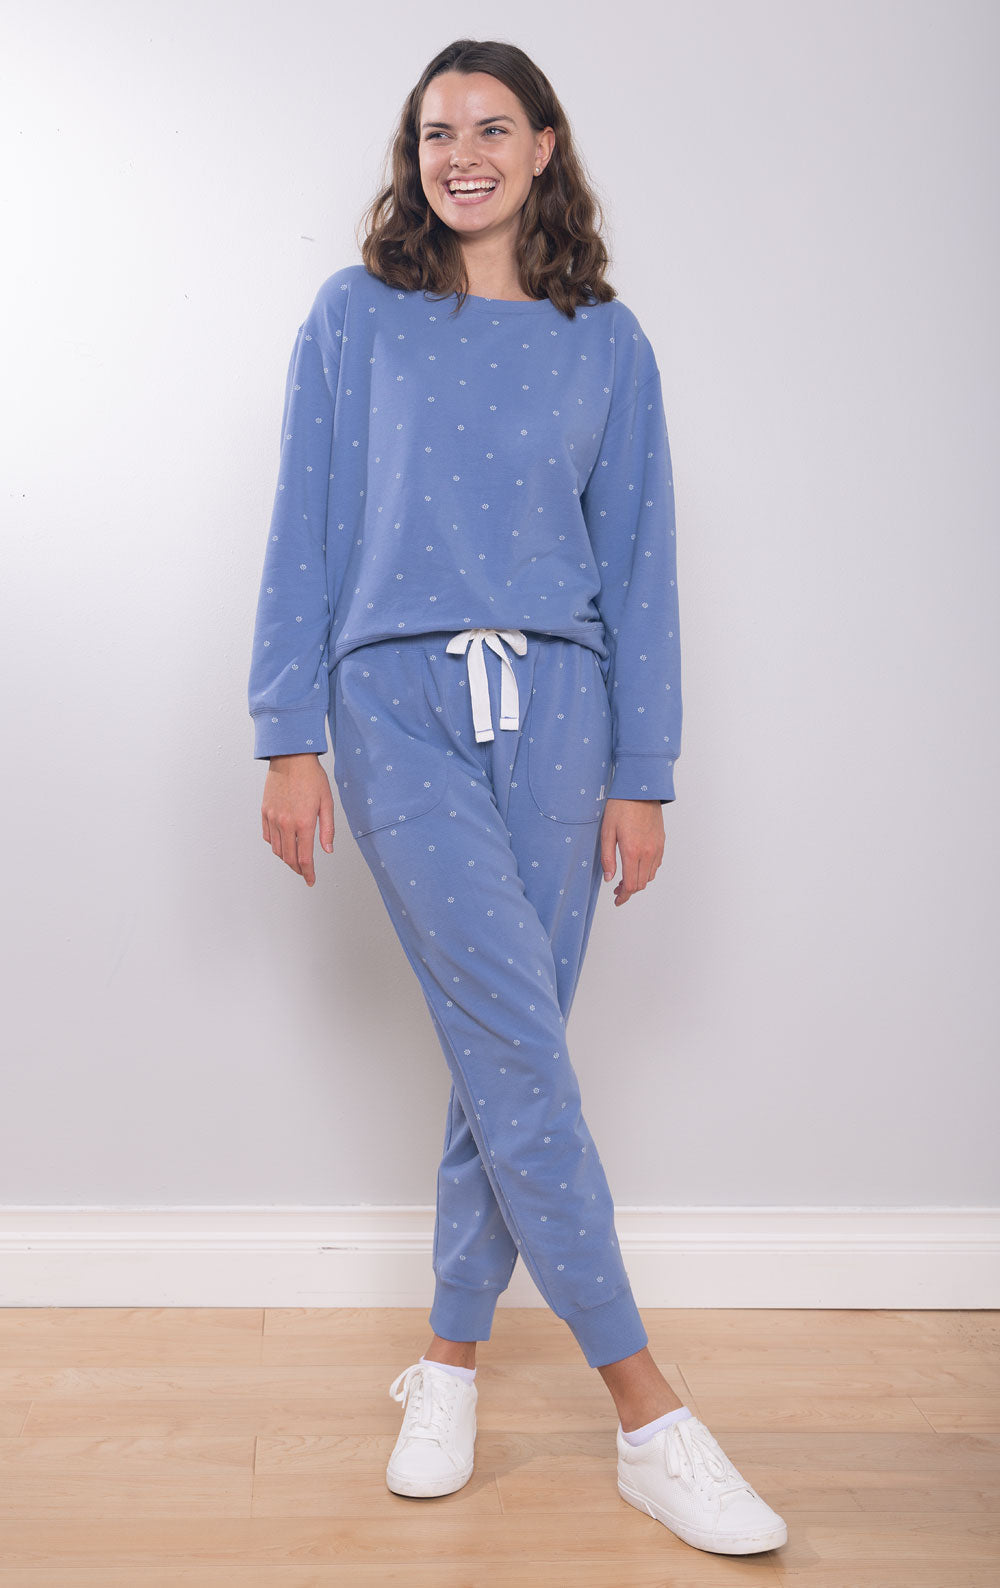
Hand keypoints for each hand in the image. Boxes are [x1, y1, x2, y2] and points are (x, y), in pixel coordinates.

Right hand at [261, 754, 334, 886]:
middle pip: (289, 858)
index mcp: (303, 823)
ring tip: (296, 859)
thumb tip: (327, 850)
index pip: (304, 858)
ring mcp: (273, 818)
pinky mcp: (265, 812)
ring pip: (277, 849)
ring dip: (287, 858)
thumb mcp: (327, 803)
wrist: (291, 758)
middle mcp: (285, 823)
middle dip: (298, 869)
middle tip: (305, 872)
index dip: (308, 873)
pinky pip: (268, 836)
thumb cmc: (312, 777)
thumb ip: (327, 829)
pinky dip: (276, 845)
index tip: (311, 880)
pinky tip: (284, 843)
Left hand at [600, 798, 664, 906]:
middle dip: (629, 891)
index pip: (631, 884)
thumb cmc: (621, 807)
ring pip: (650, 875)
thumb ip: (607, 858)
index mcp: (632, 851)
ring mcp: (657, 847)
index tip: (617, 900)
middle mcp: (648, 852)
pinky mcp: (661, 842)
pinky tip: (637, 865)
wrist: (640, 789)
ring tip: (625, 878)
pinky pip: (656, 864)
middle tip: (617, 890)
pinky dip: (647, 871)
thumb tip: (609, 878)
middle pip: (641, 883)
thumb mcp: (607, 832)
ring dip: (638, 881)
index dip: (623, 896)